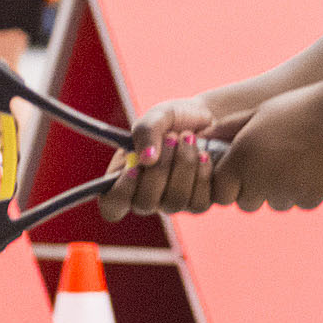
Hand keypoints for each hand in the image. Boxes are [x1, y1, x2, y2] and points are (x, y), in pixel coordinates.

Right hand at [97, 97, 231, 217]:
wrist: (210, 118)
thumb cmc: (175, 118)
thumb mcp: (157, 116)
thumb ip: (146, 131)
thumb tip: (146, 160)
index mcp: (126, 178)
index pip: (111, 206)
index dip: (119, 193)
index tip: (133, 168)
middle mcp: (147, 196)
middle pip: (144, 204)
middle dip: (159, 169)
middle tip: (171, 137)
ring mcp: (172, 202)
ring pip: (173, 203)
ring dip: (182, 166)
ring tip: (189, 137)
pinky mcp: (198, 203)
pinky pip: (198, 203)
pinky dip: (201, 175)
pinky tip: (204, 155)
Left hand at [210, 85, 322, 212]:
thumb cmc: (299, 107)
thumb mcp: (259, 112)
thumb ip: (228, 129)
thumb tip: (203, 137)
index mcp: (242, 159)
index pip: (221, 191)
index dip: (228, 181)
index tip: (240, 168)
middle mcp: (260, 181)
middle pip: (246, 202)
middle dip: (252, 188)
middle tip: (269, 162)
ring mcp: (287, 193)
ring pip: (275, 203)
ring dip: (279, 190)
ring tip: (295, 158)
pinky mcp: (311, 199)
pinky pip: (300, 201)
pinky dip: (303, 190)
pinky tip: (314, 164)